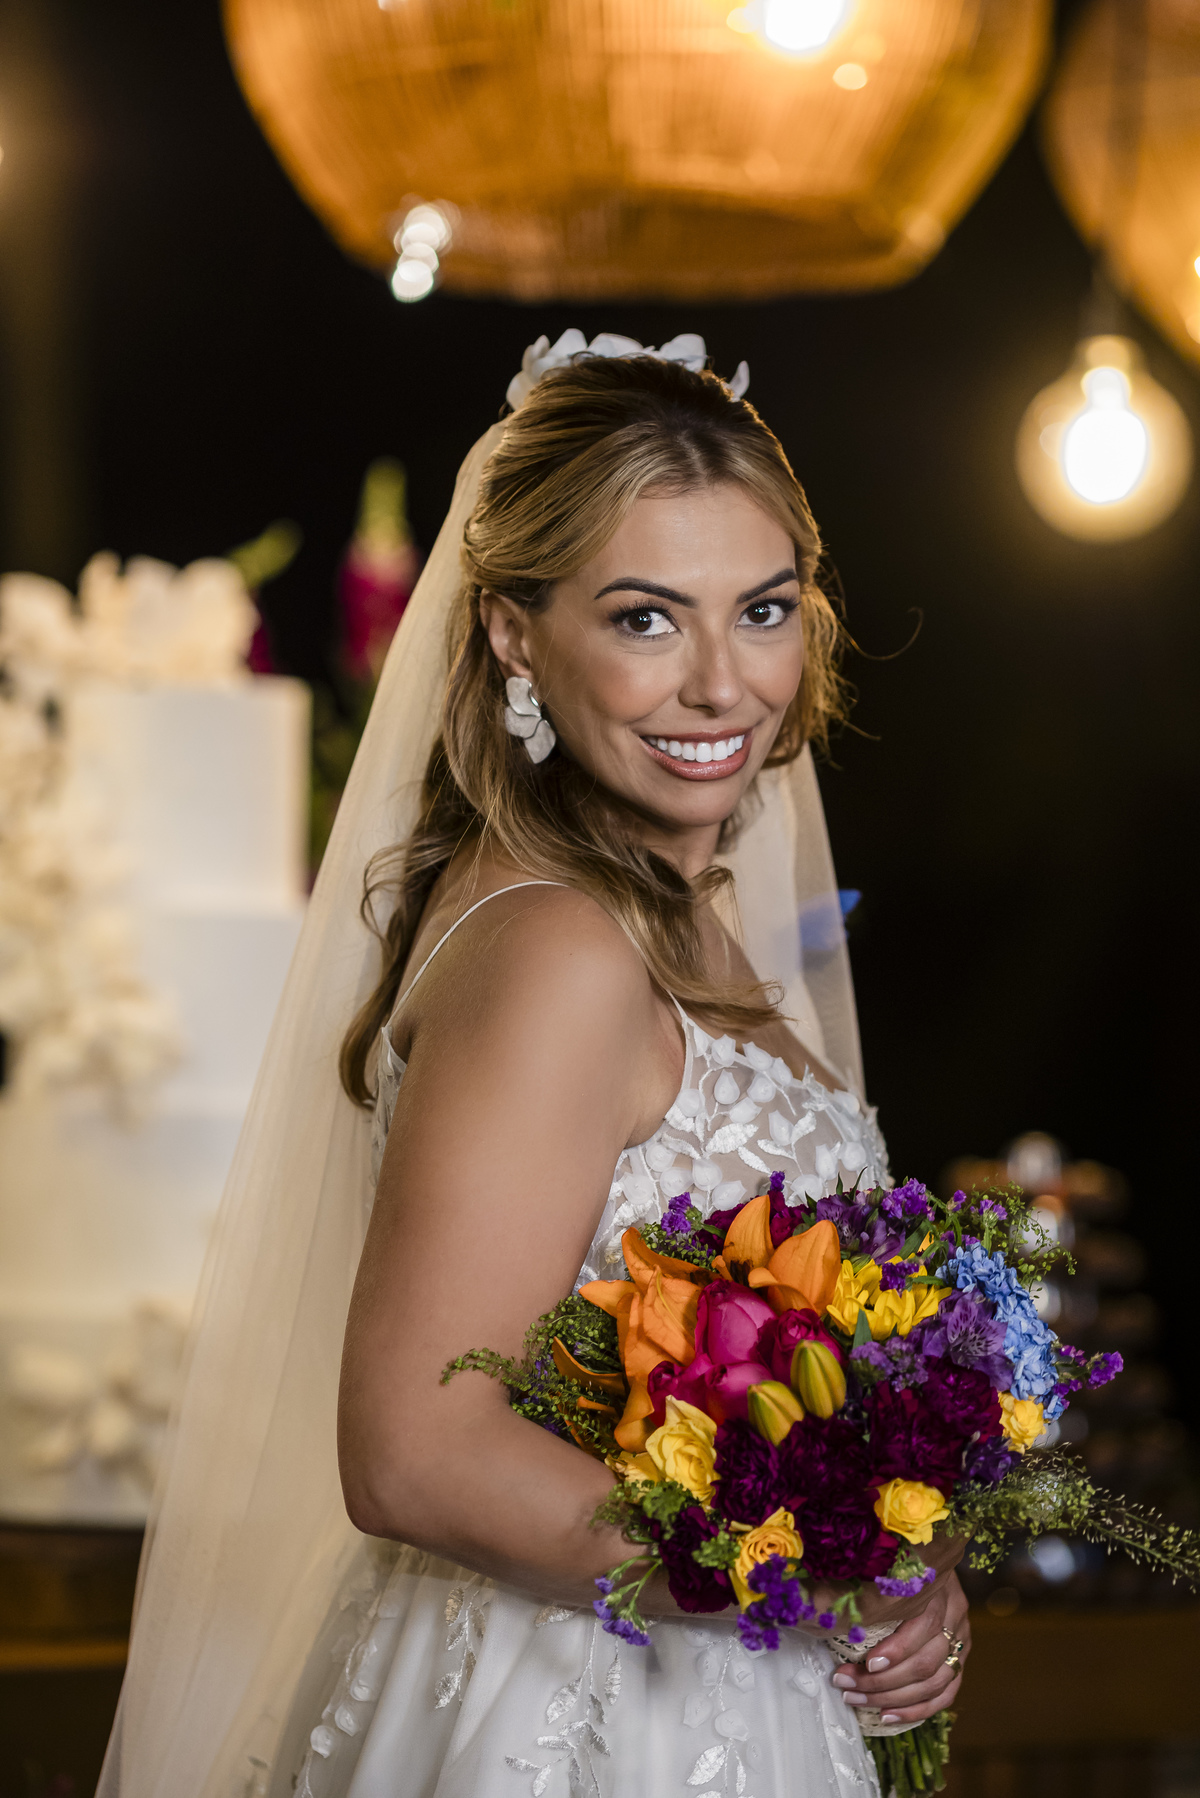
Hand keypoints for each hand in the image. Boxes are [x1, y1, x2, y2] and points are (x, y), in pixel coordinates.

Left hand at [829, 1572, 969, 1726]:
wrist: (930, 1561)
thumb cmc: (896, 1564)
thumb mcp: (886, 1565)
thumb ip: (868, 1587)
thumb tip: (822, 1608)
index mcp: (937, 1587)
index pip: (925, 1625)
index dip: (897, 1650)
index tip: (866, 1663)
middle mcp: (954, 1616)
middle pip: (925, 1662)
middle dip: (882, 1682)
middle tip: (846, 1686)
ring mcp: (961, 1640)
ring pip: (934, 1683)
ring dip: (892, 1699)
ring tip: (857, 1700)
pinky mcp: (960, 1660)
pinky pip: (944, 1695)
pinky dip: (916, 1710)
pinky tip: (888, 1715)